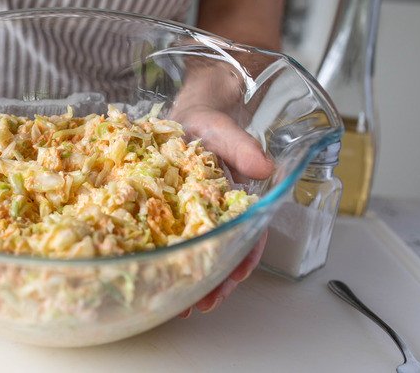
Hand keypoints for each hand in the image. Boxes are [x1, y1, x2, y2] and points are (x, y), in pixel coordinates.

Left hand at [169, 62, 273, 315]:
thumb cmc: (210, 123)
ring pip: (195, 253)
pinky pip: (168, 240)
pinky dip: (166, 259)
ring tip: (177, 304)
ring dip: (189, 279)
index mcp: (237, 199)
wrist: (185, 116)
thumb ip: (243, 147)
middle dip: (214, 281)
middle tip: (201, 304)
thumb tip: (264, 167)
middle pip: (222, 253)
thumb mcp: (226, 130)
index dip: (244, 256)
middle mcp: (217, 213)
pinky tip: (154, 275)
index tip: (235, 276)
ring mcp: (192, 216)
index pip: (248, 233)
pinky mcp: (168, 213)